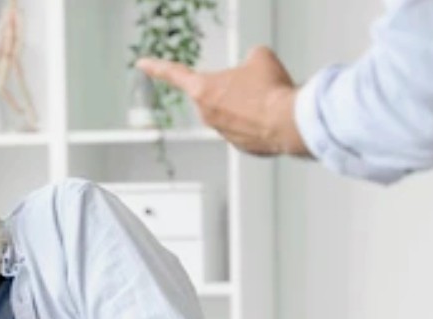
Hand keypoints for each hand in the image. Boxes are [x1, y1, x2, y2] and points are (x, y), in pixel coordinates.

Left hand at [136, 46, 308, 156]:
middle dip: (234, 88)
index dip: (157, 67)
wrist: (290, 122)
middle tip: (255, 86)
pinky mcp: (240, 147)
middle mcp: (207, 114)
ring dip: (250, 105)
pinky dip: (260, 121)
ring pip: (235, 112)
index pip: (174, 73)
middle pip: (216, 94)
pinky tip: (272, 117)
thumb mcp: (259, 57)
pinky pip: (248, 128)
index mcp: (203, 89)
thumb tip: (253, 68)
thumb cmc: (271, 90)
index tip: (142, 63)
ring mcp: (223, 133)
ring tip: (268, 103)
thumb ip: (247, 60)